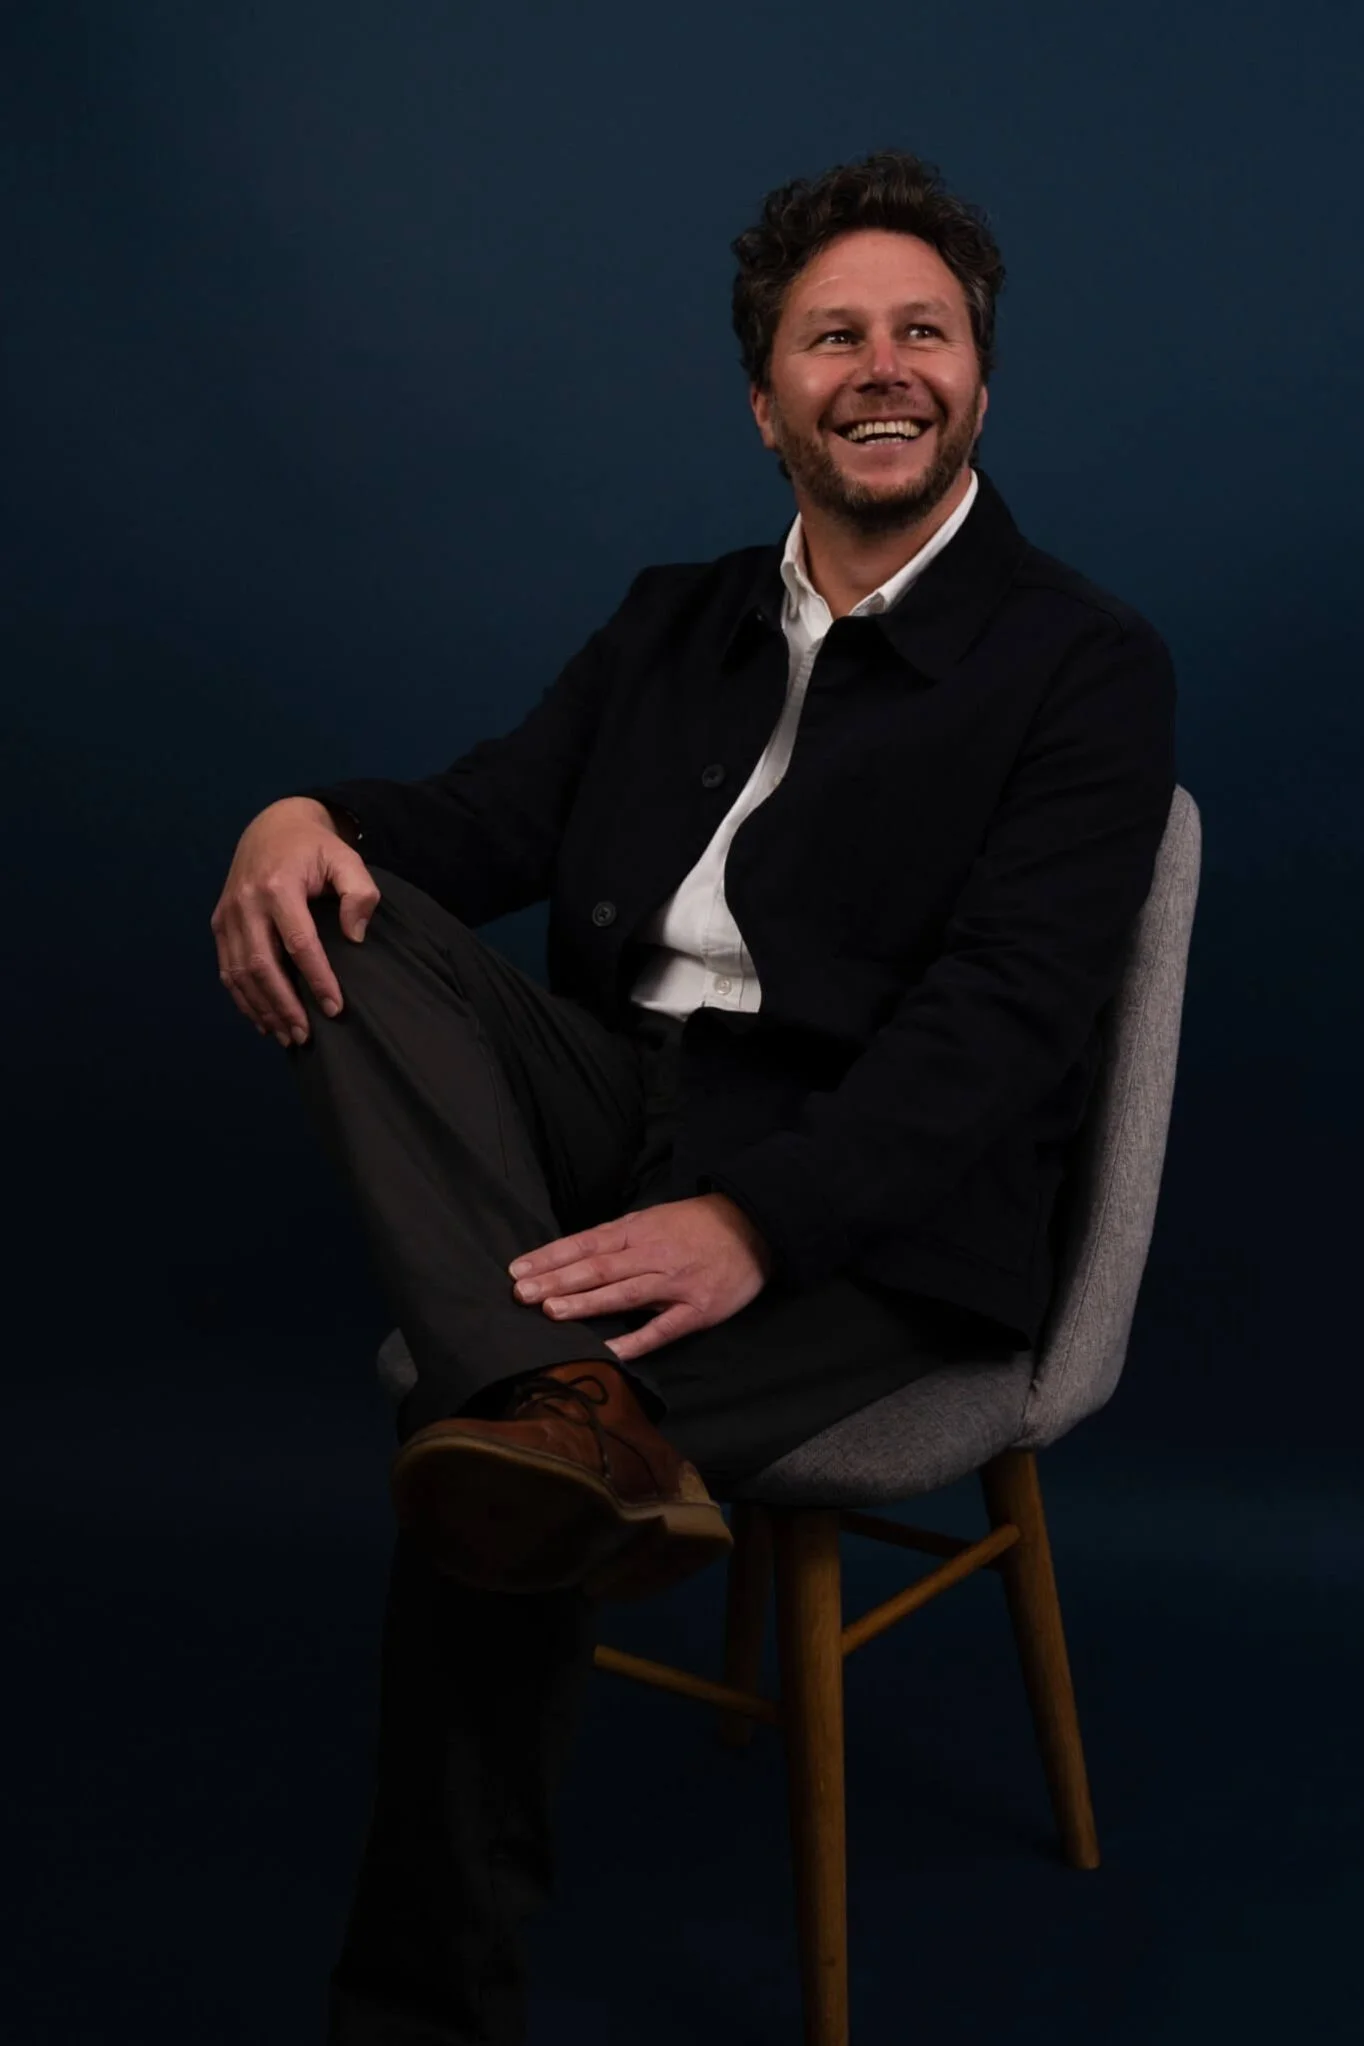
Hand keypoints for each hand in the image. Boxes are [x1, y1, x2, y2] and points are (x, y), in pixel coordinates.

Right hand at [210, 797, 379, 1046]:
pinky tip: (263, 1020)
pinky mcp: (219, 922)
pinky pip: (227, 968)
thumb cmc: (315, 848)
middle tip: (306, 1035)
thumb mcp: (346, 858)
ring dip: (262, 1009)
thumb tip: (354, 936)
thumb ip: (359, 893)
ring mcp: (228, 914)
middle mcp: (246, 903)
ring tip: (288, 1036)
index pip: (298, 943)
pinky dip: (243, 999)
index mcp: (278, 886)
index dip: (317, 979)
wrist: (272, 827)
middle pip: (262, 965)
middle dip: (284, 1005)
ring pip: (240, 973)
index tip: (335, 1008)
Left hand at [508, 1194, 774, 1362]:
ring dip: (586, 1303)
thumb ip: (619, 1238)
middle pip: (598, 1267)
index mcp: (638, 1230)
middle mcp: (652, 1254)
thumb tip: (576, 1255)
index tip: (518, 1270)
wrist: (755, 1226)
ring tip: (552, 1311)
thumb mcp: (655, 1218)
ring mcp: (676, 1283)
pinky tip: (609, 1349)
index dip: (551, 1256)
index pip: (585, 1243)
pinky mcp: (698, 1310)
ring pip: (624, 1293)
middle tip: (521, 1294)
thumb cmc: (698, 1224)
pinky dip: (636, 1339)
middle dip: (557, 1280)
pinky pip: (663, 1328)